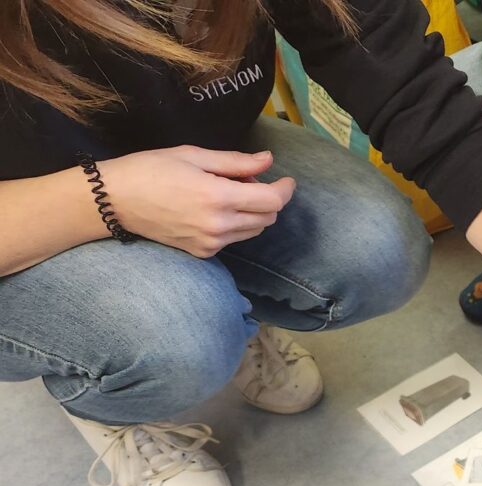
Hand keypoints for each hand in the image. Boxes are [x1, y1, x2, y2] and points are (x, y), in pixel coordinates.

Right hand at [103, 146, 293, 257]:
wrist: (114, 200)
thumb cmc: (150, 169)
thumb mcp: (194, 155)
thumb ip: (236, 162)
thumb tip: (268, 161)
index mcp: (218, 197)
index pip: (272, 201)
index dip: (285, 189)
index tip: (285, 180)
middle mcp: (219, 226)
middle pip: (268, 218)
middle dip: (267, 198)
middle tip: (245, 180)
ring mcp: (211, 243)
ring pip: (254, 230)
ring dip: (253, 212)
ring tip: (227, 193)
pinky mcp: (203, 252)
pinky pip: (234, 240)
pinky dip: (236, 224)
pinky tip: (214, 209)